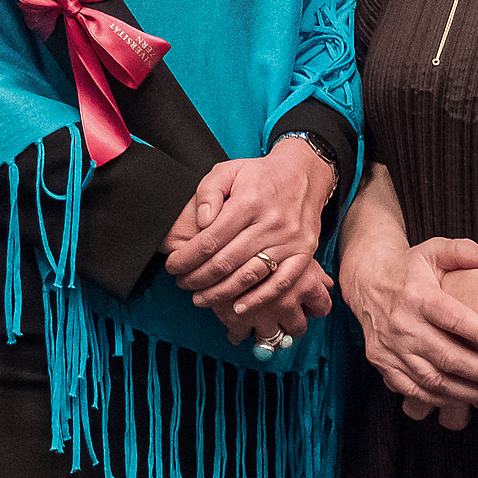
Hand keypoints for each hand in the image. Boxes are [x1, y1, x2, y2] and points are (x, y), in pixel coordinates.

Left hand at [162, 139, 331, 313]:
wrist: (304, 173)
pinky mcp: (304, 253)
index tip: (173, 266)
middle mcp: (271, 223)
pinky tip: (237, 308)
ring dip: (221, 293)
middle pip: (226, 261)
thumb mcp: (228, 170)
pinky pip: (280, 283)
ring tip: (201, 298)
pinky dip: (258, 299)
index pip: (210, 239)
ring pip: (249, 276)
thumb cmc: (260, 175)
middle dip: (197, 278)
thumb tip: (201, 221)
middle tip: (182, 283)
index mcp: (249, 202)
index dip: (187, 258)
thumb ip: (209, 191)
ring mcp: (289, 241)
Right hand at [339, 226, 477, 429]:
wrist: (366, 280)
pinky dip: (441, 399)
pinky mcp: (382, 362)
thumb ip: (463, 251)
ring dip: (469, 392)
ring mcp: (390, 347)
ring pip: (433, 380)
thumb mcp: (434, 250)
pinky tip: (465, 398)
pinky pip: (413, 389)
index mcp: (417, 296)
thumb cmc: (406, 267)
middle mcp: (402, 324)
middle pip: (447, 357)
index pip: (453, 318)